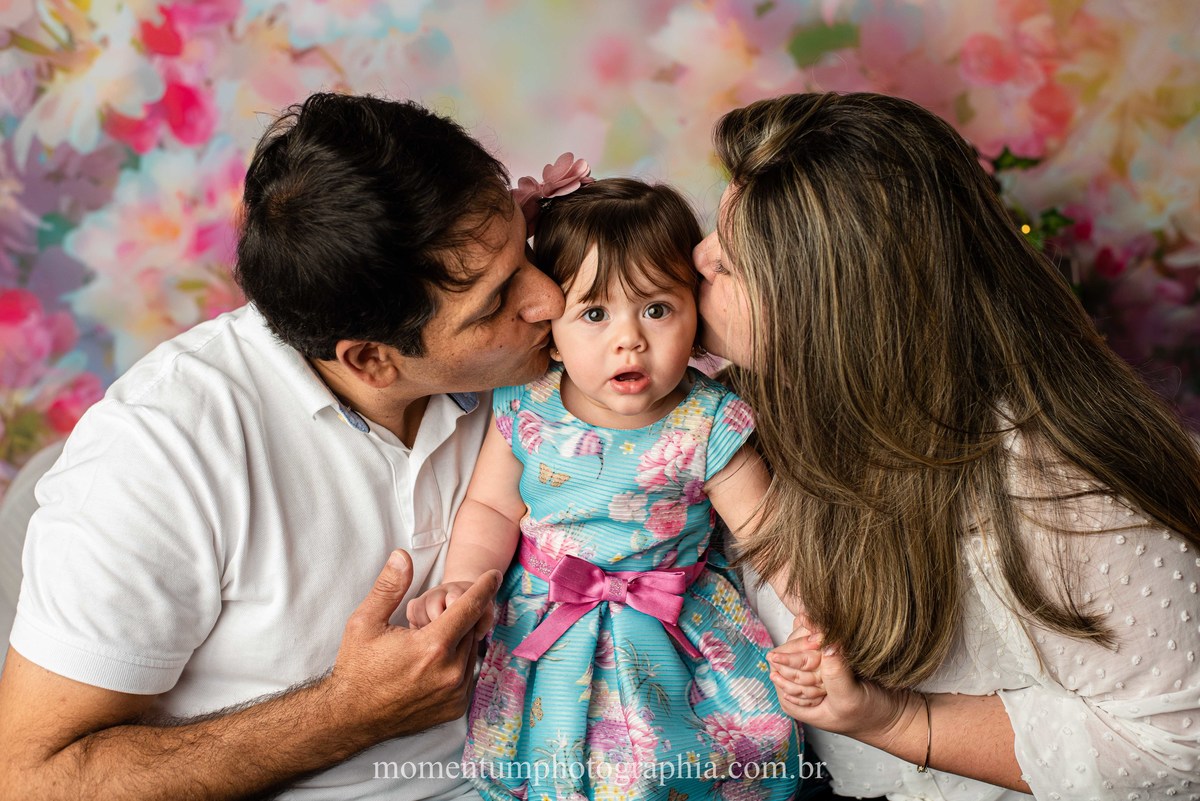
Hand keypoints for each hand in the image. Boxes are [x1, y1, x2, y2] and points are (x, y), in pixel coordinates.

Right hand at [328, 550, 500, 739]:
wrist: (351, 718)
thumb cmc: (356, 668)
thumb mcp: (365, 622)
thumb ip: (389, 587)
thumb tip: (402, 556)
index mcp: (432, 647)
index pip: (470, 607)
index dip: (484, 587)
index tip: (494, 575)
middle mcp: (450, 671)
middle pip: (470, 630)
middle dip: (459, 619)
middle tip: (433, 621)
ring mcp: (455, 693)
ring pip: (470, 652)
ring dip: (458, 641)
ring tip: (428, 645)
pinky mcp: (455, 708)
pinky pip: (467, 675)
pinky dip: (457, 664)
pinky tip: (432, 664)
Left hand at [768, 615, 912, 746]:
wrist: (894, 716)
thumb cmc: (870, 716)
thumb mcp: (850, 698)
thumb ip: (835, 674)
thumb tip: (827, 645)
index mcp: (792, 700)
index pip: (781, 666)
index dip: (797, 650)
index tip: (816, 641)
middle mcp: (797, 684)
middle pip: (791, 650)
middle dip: (807, 639)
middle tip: (824, 632)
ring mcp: (812, 671)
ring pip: (804, 640)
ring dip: (817, 634)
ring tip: (830, 632)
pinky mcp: (828, 660)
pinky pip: (819, 639)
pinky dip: (826, 632)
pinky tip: (834, 630)